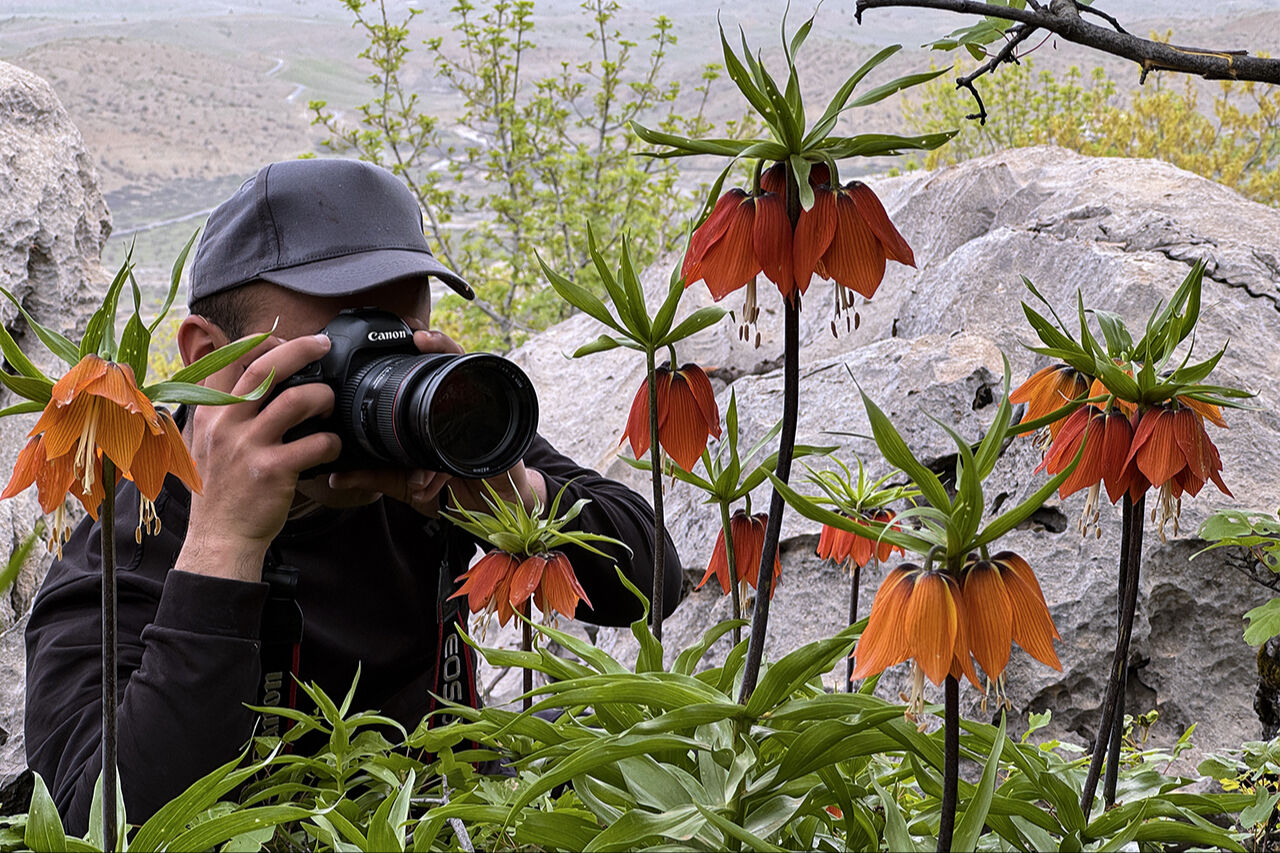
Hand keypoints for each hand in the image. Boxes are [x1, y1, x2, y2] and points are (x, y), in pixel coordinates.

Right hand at [175, 334, 340, 581]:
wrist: (220, 538)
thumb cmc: (221, 490)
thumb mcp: (206, 443)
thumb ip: (224, 412)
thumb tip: (254, 380)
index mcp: (209, 413)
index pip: (230, 359)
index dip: (261, 342)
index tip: (283, 339)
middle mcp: (225, 424)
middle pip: (264, 367)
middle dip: (299, 348)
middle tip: (323, 344)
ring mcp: (248, 447)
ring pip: (294, 400)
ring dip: (322, 396)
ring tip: (330, 403)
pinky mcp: (272, 471)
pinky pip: (315, 443)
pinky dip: (332, 441)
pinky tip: (334, 446)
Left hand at [325, 328, 547, 516]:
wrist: (493, 510)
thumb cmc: (454, 492)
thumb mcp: (405, 484)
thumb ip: (374, 476)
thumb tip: (334, 476)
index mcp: (435, 416)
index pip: (425, 376)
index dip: (412, 353)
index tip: (392, 336)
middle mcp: (458, 408)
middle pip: (446, 362)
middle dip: (430, 341)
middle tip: (411, 331)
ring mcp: (479, 412)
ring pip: (463, 370)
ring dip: (445, 349)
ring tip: (423, 339)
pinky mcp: (496, 422)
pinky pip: (485, 393)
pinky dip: (470, 377)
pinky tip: (453, 364)